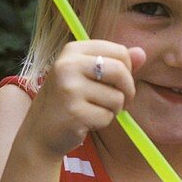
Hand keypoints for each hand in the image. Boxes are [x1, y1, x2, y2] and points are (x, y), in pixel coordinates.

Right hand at [23, 41, 145, 159]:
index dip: (127, 70)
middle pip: (120, 71)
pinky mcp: (74, 112)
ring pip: (117, 97)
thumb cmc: (70, 100)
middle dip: (128, 90)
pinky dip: (103, 122)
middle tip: (119, 101)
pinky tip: (86, 121)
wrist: (40, 131)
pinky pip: (107, 116)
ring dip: (113, 109)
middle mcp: (68, 65)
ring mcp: (69, 88)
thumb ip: (117, 63)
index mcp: (73, 50)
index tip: (118, 82)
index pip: (119, 51)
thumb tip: (142, 53)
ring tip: (94, 110)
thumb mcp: (89, 76)